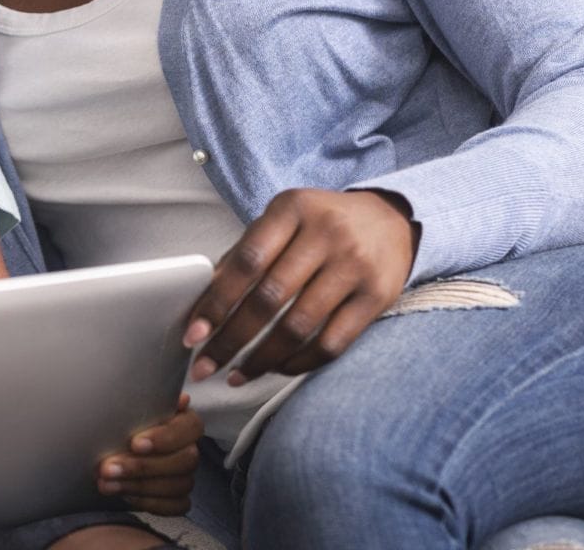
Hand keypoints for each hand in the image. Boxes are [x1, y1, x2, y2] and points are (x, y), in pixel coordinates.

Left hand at [95, 394, 199, 515]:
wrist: (110, 448)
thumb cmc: (124, 422)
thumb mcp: (130, 407)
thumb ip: (149, 401)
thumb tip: (180, 399)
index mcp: (185, 422)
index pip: (190, 428)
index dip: (164, 438)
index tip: (134, 443)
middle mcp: (191, 449)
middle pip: (183, 461)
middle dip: (142, 467)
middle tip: (108, 468)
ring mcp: (187, 475)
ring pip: (177, 486)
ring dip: (138, 486)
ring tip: (106, 483)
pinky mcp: (180, 498)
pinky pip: (175, 506)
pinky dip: (149, 502)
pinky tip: (124, 495)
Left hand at [184, 188, 419, 383]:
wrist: (391, 220)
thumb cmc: (320, 224)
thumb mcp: (282, 220)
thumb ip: (246, 253)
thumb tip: (203, 300)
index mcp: (291, 209)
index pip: (246, 262)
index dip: (216, 302)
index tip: (193, 334)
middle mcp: (325, 235)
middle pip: (269, 298)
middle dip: (231, 339)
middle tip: (205, 366)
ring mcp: (354, 266)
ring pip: (299, 326)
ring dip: (262, 359)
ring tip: (237, 375)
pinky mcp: (377, 297)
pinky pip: (332, 342)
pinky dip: (300, 362)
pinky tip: (277, 369)